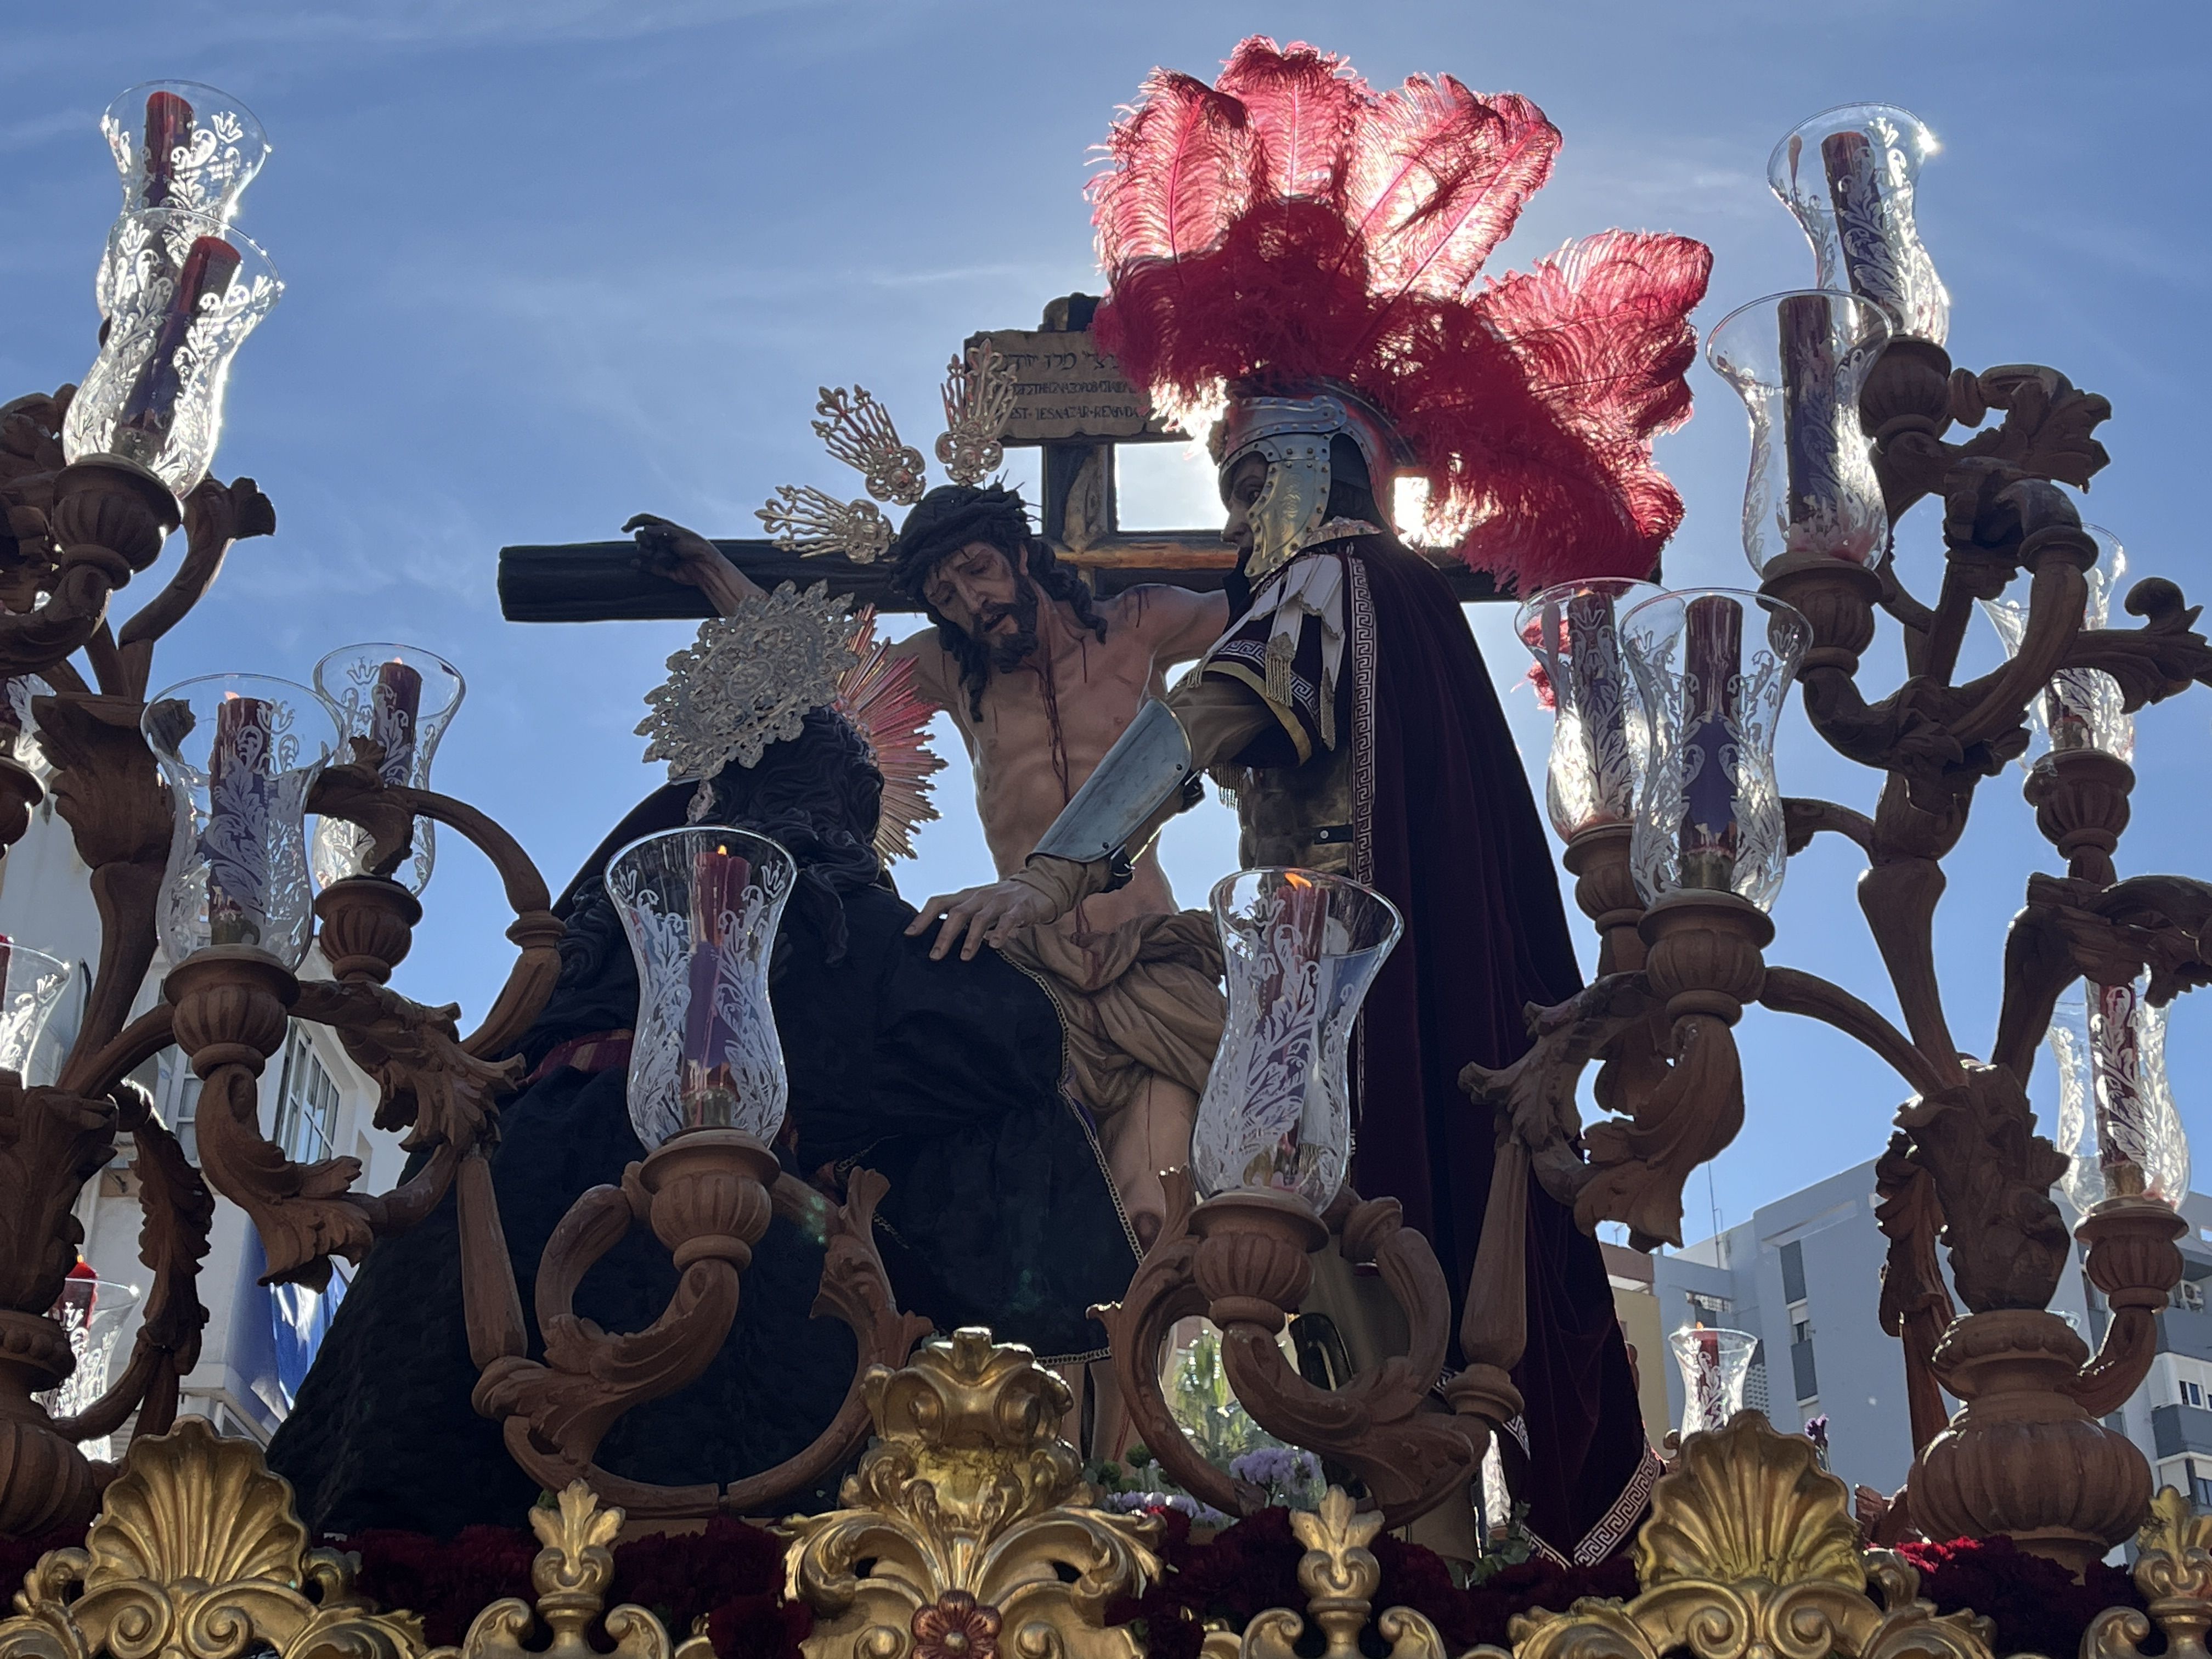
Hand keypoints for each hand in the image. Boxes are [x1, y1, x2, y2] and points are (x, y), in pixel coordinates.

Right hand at [623, 513, 724, 587]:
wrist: (705, 566)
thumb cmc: (696, 547)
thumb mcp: (679, 535)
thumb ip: (661, 531)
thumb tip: (644, 530)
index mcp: (665, 529)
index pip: (645, 521)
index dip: (633, 522)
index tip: (626, 528)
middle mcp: (661, 540)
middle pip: (641, 537)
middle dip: (643, 540)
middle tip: (652, 543)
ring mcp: (660, 554)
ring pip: (643, 552)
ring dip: (649, 553)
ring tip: (664, 557)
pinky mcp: (661, 568)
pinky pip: (646, 566)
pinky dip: (640, 565)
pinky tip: (635, 563)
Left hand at [905, 877, 1058, 960]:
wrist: (1039, 886)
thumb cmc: (1003, 902)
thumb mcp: (979, 907)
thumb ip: (961, 920)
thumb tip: (937, 941)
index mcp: (966, 897)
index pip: (939, 902)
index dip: (923, 917)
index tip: (909, 934)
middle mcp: (980, 897)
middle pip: (957, 913)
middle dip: (944, 935)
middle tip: (935, 956)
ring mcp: (999, 901)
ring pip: (980, 918)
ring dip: (971, 938)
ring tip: (965, 957)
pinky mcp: (1019, 908)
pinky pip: (1008, 920)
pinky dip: (1001, 932)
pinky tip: (996, 945)